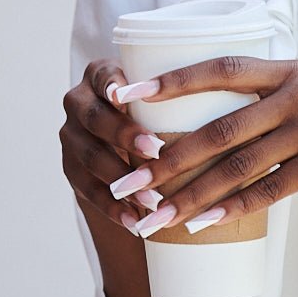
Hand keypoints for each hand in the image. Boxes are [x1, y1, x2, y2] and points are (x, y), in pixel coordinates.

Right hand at [60, 58, 172, 230]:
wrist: (124, 145)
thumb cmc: (158, 111)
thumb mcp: (162, 95)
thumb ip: (175, 93)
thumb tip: (226, 89)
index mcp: (99, 76)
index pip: (101, 76)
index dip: (110, 85)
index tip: (124, 96)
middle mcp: (78, 102)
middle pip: (94, 118)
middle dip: (123, 135)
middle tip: (156, 150)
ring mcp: (71, 137)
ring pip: (90, 157)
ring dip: (122, 179)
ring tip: (153, 198)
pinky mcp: (71, 168)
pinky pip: (87, 190)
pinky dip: (112, 206)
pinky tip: (134, 221)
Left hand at [106, 55, 297, 236]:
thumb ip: (275, 99)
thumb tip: (218, 120)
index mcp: (290, 69)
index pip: (219, 68)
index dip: (170, 80)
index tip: (125, 94)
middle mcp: (297, 92)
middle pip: (216, 127)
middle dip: (163, 158)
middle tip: (123, 181)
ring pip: (235, 165)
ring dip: (188, 194)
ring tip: (151, 217)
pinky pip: (268, 190)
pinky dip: (231, 210)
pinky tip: (200, 225)